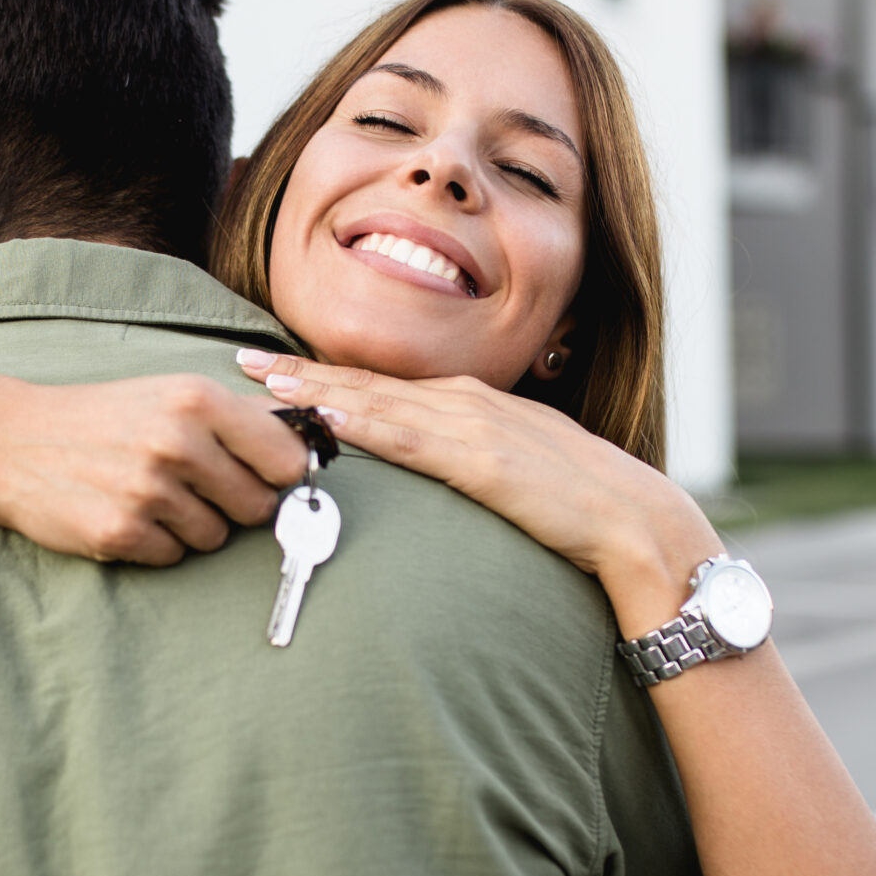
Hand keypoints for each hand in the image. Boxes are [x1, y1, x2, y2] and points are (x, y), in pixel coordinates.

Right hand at [0, 373, 314, 565]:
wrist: (14, 442)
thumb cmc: (106, 417)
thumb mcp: (171, 394)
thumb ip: (240, 416)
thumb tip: (313, 435)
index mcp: (196, 400)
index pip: (286, 459)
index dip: (281, 476)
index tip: (265, 477)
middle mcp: (176, 442)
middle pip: (257, 506)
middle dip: (235, 505)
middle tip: (195, 487)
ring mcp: (147, 490)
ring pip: (216, 537)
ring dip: (193, 526)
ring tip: (151, 495)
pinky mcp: (120, 532)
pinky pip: (174, 556)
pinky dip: (157, 544)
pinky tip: (127, 513)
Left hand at [242, 351, 722, 629]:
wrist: (633, 518)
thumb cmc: (579, 500)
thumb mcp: (516, 464)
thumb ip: (469, 456)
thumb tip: (429, 466)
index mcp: (471, 403)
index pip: (383, 384)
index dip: (326, 373)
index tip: (275, 366)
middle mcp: (465, 402)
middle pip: (368, 382)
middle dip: (302, 370)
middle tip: (242, 357)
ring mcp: (473, 427)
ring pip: (378, 402)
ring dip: (317, 389)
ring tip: (264, 382)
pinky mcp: (482, 461)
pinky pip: (410, 440)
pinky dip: (364, 424)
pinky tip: (326, 418)